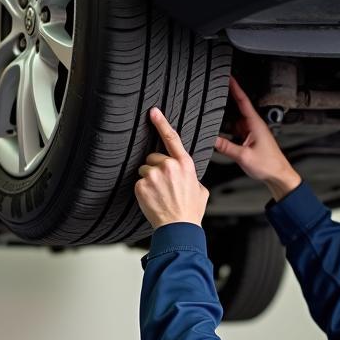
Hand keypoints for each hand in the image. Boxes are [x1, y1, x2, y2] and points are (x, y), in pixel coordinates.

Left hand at [134, 108, 209, 228]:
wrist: (178, 228)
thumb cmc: (190, 211)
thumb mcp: (200, 189)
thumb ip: (192, 177)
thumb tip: (187, 177)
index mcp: (185, 164)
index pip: (172, 138)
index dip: (161, 123)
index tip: (153, 112)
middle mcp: (169, 166)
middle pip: (153, 157)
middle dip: (155, 168)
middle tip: (163, 186)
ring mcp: (154, 175)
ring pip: (144, 170)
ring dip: (148, 180)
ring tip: (159, 195)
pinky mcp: (142, 185)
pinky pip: (138, 183)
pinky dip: (143, 191)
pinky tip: (153, 200)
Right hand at [214, 77, 300, 201]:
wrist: (278, 175)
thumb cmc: (268, 165)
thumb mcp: (243, 156)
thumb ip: (226, 147)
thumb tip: (211, 140)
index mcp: (255, 124)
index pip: (243, 101)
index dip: (235, 87)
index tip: (228, 77)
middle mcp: (253, 125)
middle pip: (237, 108)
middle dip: (226, 100)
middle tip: (214, 92)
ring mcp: (251, 132)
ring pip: (235, 120)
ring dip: (225, 118)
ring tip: (212, 113)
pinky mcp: (250, 139)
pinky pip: (236, 130)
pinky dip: (227, 129)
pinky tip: (219, 132)